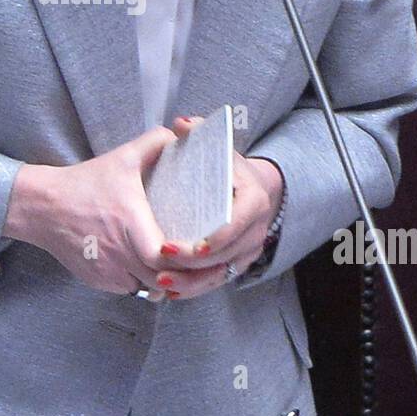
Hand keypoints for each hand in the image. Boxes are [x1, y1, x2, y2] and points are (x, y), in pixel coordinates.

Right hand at [4, 126, 186, 300]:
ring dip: (164, 282)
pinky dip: (143, 283)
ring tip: (178, 269)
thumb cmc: (84, 183)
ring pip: (147, 288)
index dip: (182, 259)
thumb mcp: (121, 157)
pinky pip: (130, 290)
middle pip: (160, 278)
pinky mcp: (98, 281)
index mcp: (128, 222)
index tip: (195, 250)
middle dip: (181, 275)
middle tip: (199, 264)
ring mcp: (108, 271)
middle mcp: (119, 251)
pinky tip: (151, 270)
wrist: (43, 207)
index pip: (161, 255)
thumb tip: (182, 134)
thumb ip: (153, 143)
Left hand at [153, 114, 283, 297]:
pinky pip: (216, 282)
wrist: (249, 187)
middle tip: (162, 260)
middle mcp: (256, 229)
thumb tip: (180, 125)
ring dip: (191, 282)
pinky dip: (193, 289)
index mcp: (254, 200)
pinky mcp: (236, 264)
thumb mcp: (216, 147)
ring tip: (160, 281)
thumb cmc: (226, 166)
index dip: (217, 237)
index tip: (192, 245)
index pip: (238, 223)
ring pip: (220, 275)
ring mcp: (247, 250)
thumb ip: (197, 133)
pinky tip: (168, 290)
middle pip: (227, 254)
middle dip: (195, 263)